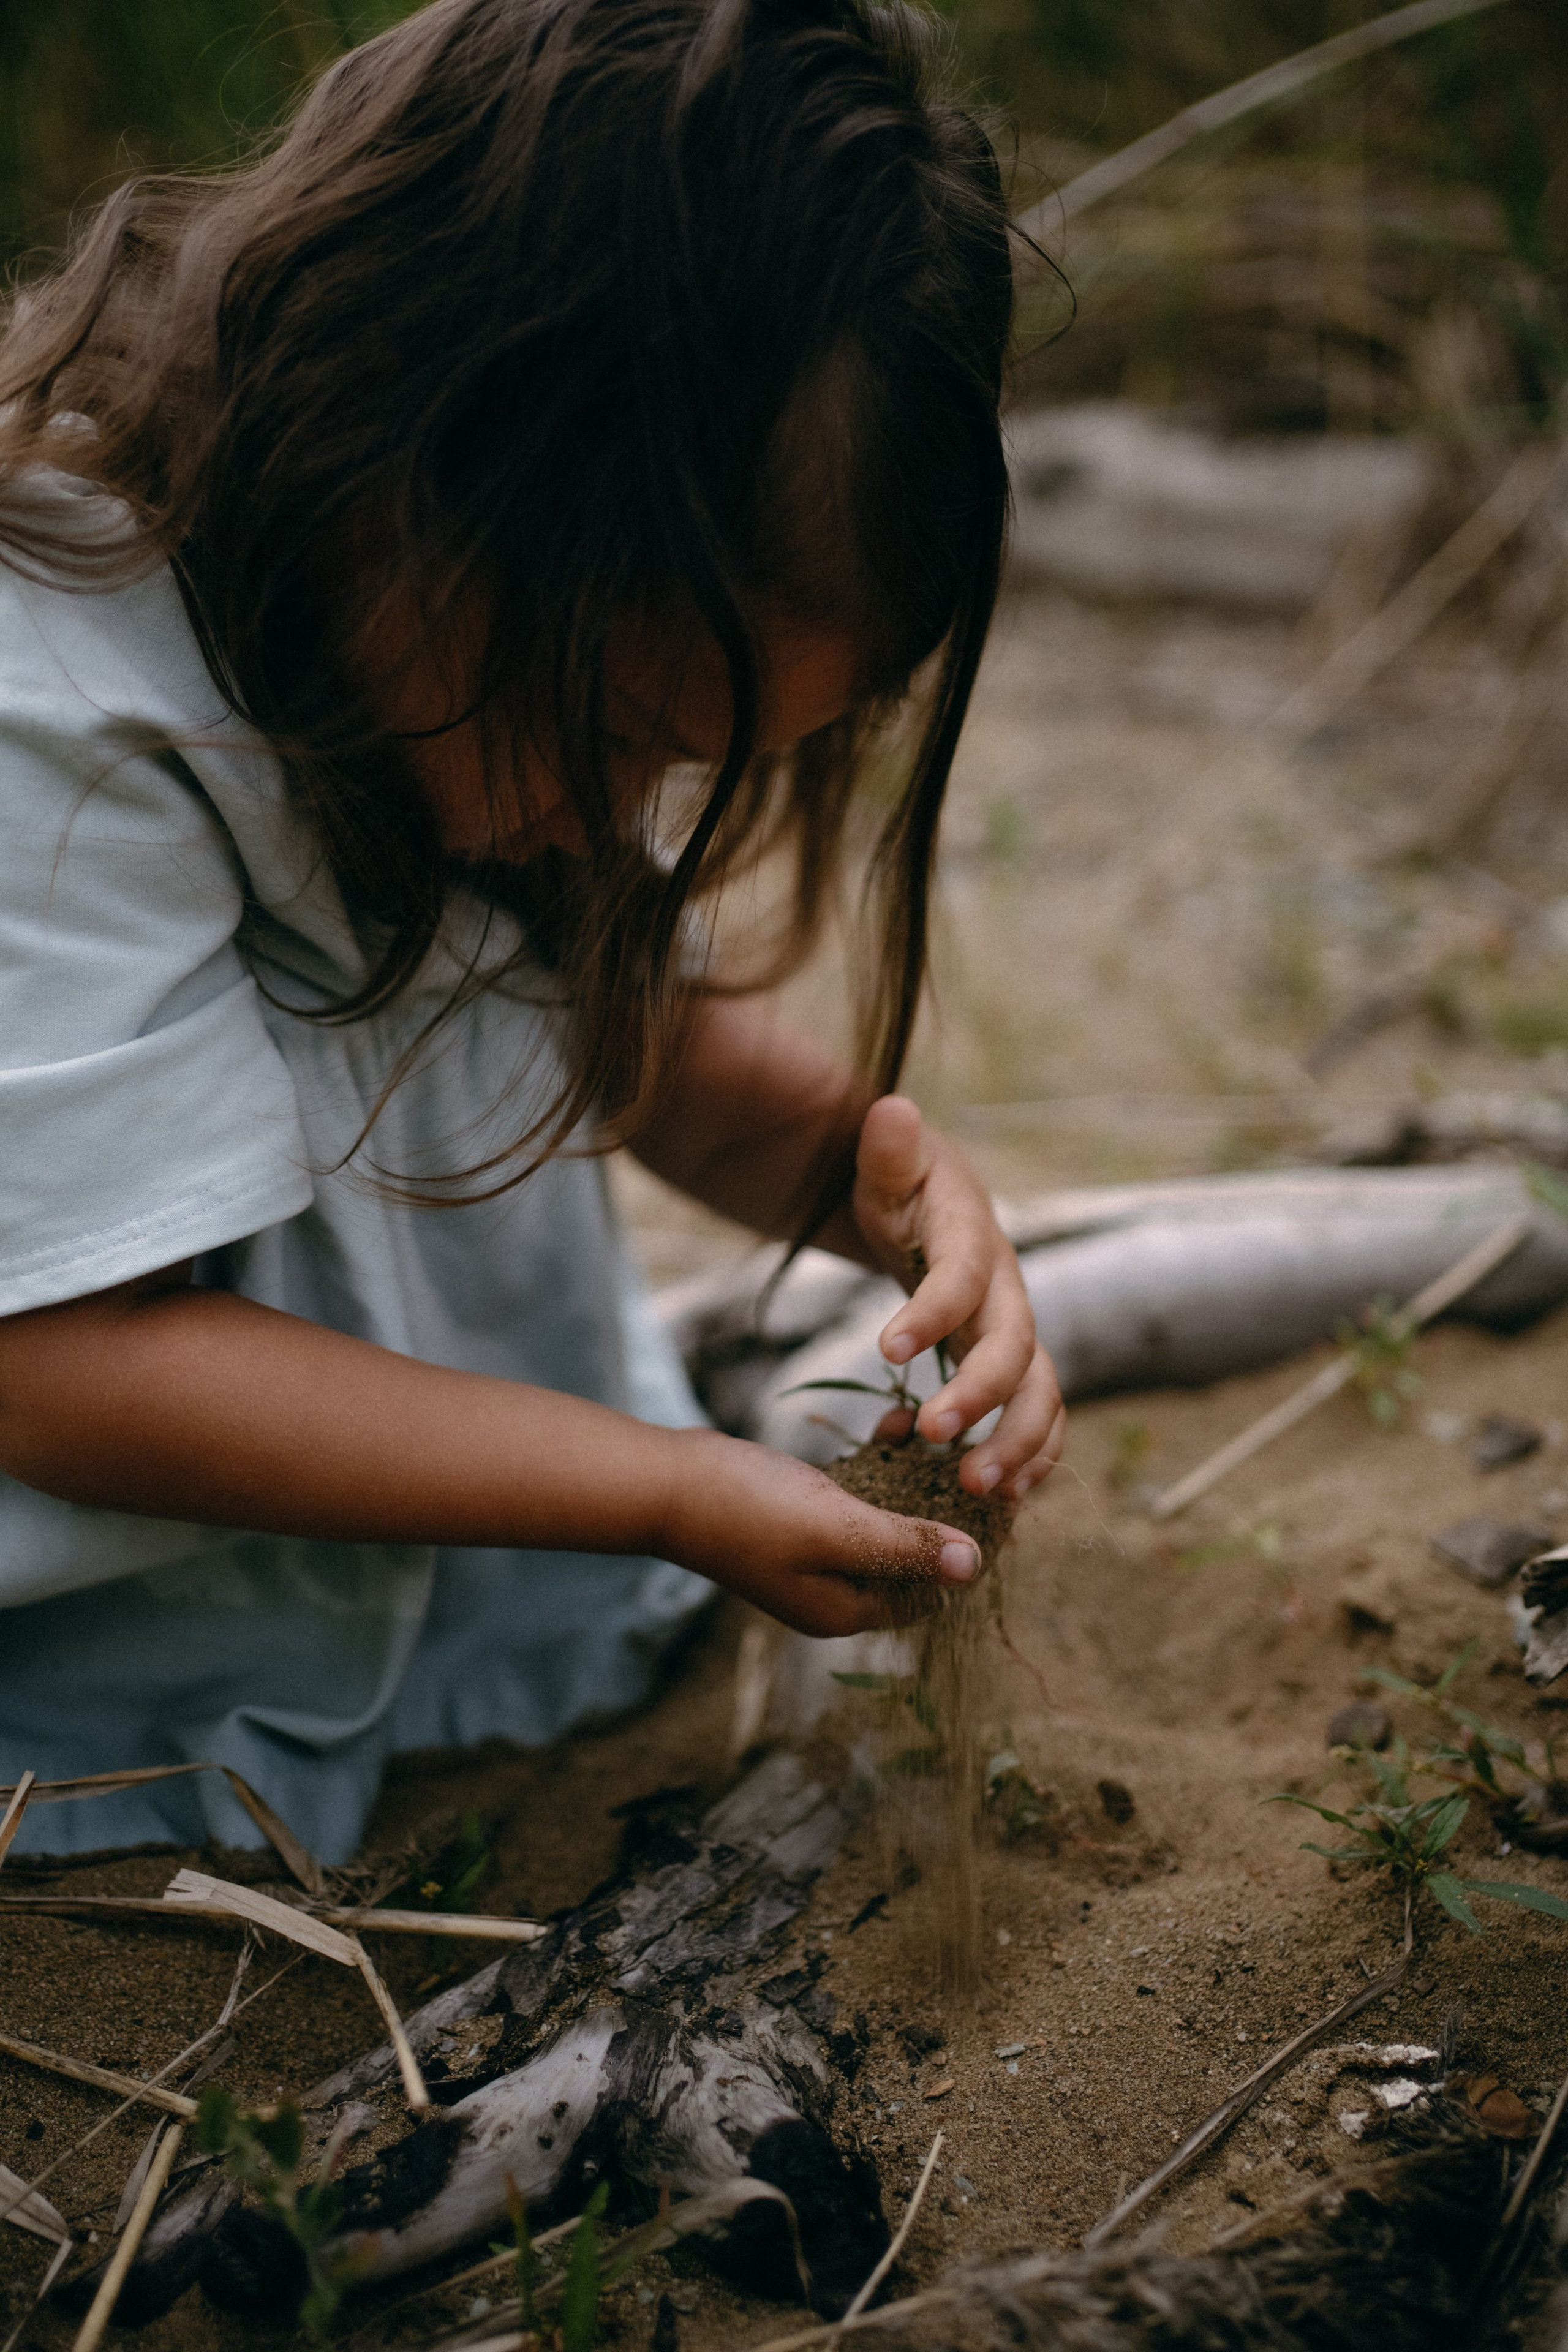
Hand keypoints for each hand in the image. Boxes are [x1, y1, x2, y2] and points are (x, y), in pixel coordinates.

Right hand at [660, 1428, 982, 1636]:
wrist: (664, 1483)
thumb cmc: (745, 1507)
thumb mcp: (834, 1526)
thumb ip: (902, 1546)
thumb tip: (972, 1566)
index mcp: (847, 1610)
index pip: (935, 1591)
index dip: (976, 1547)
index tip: (1008, 1490)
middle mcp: (838, 1590)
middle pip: (920, 1555)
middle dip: (953, 1506)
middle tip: (983, 1452)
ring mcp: (819, 1553)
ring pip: (894, 1519)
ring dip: (920, 1476)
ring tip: (939, 1429)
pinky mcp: (804, 1516)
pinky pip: (862, 1495)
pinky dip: (883, 1464)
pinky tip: (894, 1423)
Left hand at [851, 1095, 1063, 1501]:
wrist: (932, 1206)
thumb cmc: (901, 1187)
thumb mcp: (886, 1165)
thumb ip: (888, 1148)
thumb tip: (893, 1110)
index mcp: (973, 1238)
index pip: (961, 1276)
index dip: (931, 1313)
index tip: (886, 1350)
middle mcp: (1008, 1290)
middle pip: (1016, 1347)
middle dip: (982, 1396)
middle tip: (937, 1437)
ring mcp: (1018, 1332)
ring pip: (1041, 1394)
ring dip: (1018, 1444)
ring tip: (978, 1490)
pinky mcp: (1015, 1368)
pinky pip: (1039, 1419)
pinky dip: (1030, 1459)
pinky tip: (1000, 1499)